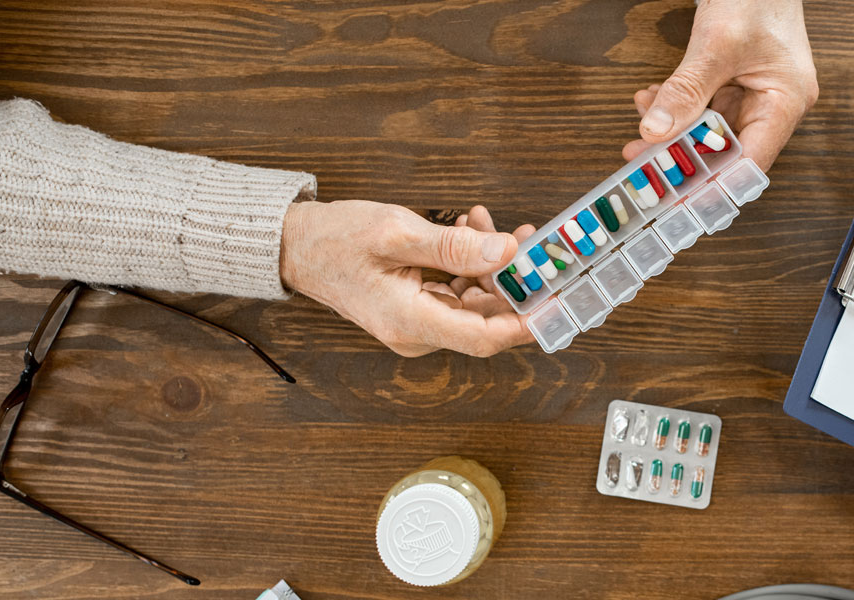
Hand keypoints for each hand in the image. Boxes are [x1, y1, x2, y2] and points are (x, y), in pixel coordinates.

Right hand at [280, 201, 535, 356]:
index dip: (525, 324)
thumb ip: (453, 246)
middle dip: (513, 279)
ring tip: (490, 223)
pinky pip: (458, 291)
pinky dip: (471, 263)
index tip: (556, 303)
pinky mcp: (419, 307)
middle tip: (533, 241)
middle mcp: (417, 331)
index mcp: (410, 322)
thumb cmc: (335, 240)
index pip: (483, 338)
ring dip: (491, 264)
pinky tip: (472, 230)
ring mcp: (419, 322)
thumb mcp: (396, 232)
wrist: (297, 246)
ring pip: (475, 301)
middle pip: (486, 318)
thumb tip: (506, 251)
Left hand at [624, 0, 817, 170]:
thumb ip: (686, 90)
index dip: (713, 185)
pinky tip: (655, 100)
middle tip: (643, 161)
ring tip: (643, 124)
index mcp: (786, 102)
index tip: (677, 197)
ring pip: (711, 130)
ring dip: (675, 129)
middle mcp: (775, 105)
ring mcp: (758, 95)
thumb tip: (656, 130)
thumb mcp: (716, 45)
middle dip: (683, 155)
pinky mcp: (740, 85)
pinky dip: (680, 107)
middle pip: (728, 150)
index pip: (749, 163)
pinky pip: (707, 108)